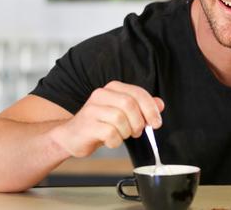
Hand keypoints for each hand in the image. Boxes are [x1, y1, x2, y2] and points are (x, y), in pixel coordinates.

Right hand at [49, 81, 164, 157]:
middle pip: (130, 104)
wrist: (70, 136)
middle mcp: (101, 95)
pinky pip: (110, 133)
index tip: (156, 122)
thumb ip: (141, 107)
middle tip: (137, 132)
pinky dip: (115, 141)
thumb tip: (159, 104)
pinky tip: (110, 141)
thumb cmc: (99, 124)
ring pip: (120, 119)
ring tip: (121, 135)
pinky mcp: (87, 125)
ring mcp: (92, 109)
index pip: (138, 93)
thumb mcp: (122, 113)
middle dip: (139, 122)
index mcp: (112, 88)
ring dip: (126, 132)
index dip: (151, 109)